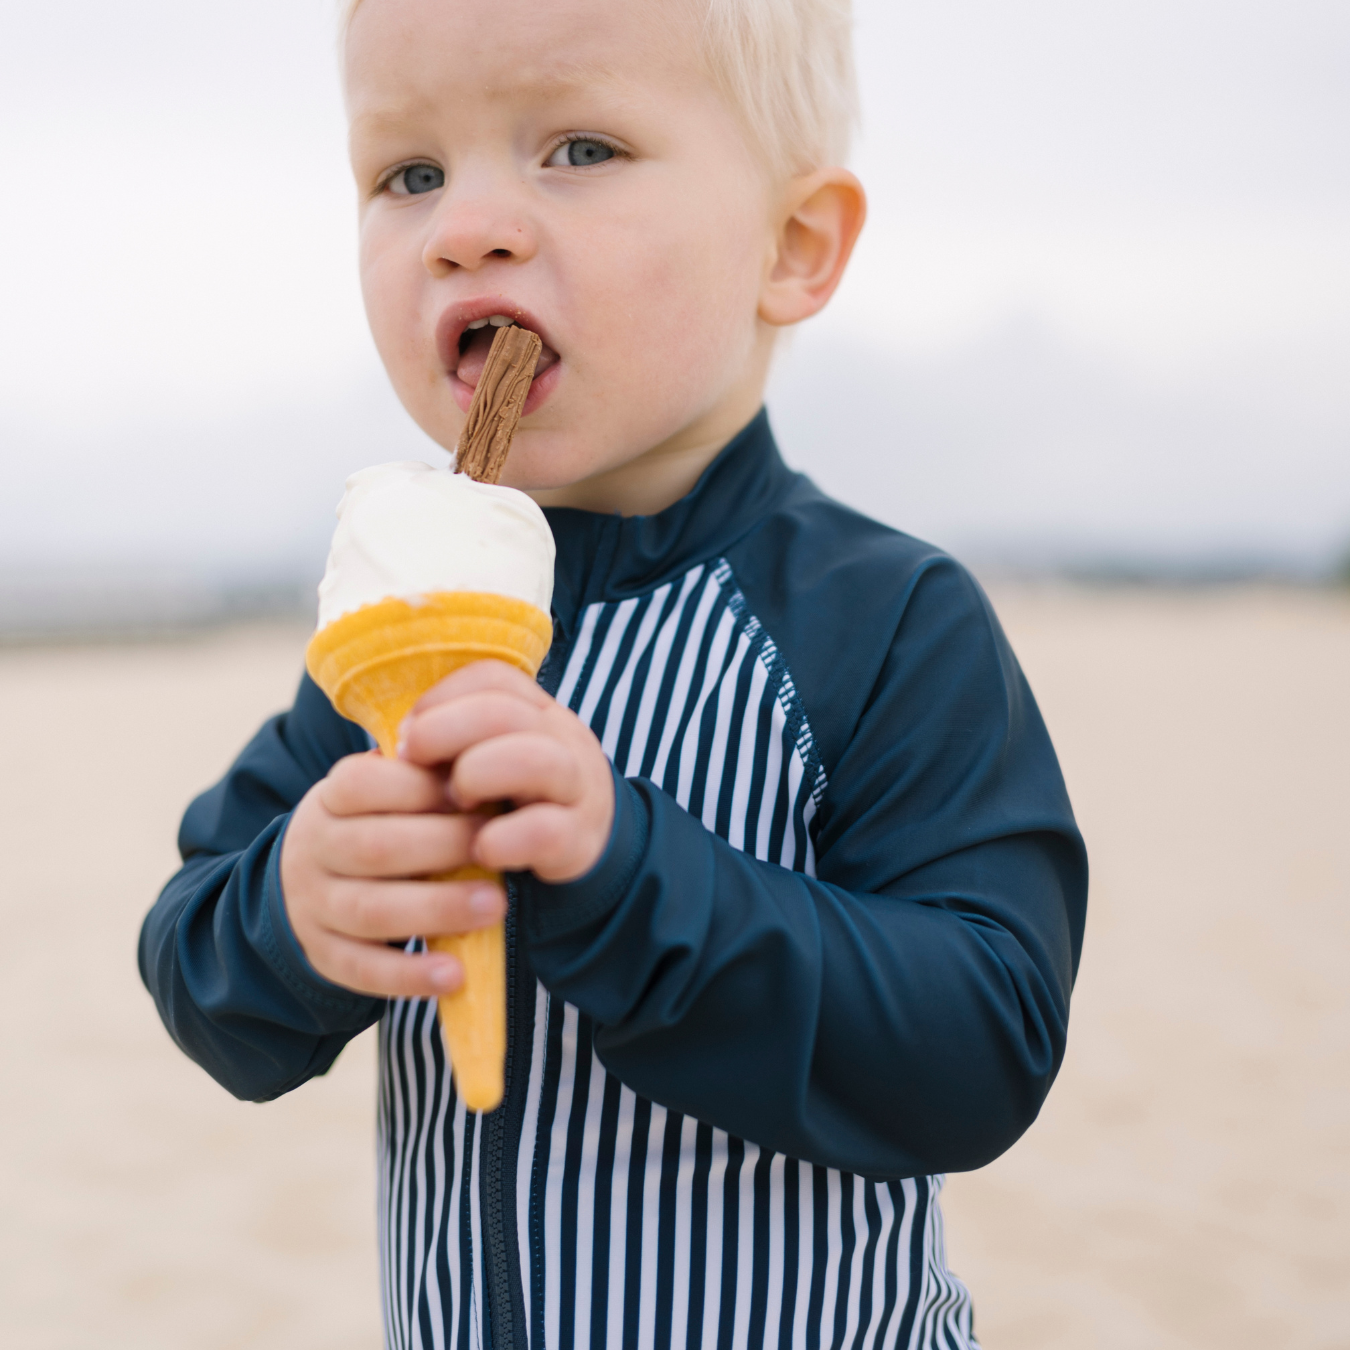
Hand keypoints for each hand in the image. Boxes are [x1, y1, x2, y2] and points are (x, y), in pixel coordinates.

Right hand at [280, 751, 505, 998]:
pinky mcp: (325, 957)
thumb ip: (424, 775)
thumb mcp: (384, 791)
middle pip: (374, 848)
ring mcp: (314, 906)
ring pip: (372, 911)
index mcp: (331, 798)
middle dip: (442, 847)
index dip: (421, 787)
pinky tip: (455, 974)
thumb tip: (477, 755)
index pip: (364, 784)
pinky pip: (364, 970)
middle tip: (499, 848)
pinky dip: (410, 976)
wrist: (306, 882)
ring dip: (437, 909)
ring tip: (494, 906)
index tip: (473, 791)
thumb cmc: (374, 824)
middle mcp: (315, 850)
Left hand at [399, 660, 614, 883]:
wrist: (590, 850)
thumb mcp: (496, 760)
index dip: (441, 698)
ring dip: (479, 775)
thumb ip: (455, 745)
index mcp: (538, 713)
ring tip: (456, 802)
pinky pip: (546, 830)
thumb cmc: (520, 801)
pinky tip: (482, 849)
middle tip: (414, 764)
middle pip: (505, 711)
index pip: (493, 678)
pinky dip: (505, 840)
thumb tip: (388, 748)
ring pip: (536, 760)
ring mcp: (577, 789)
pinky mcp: (579, 841)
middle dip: (444, 732)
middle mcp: (564, 739)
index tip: (407, 735)